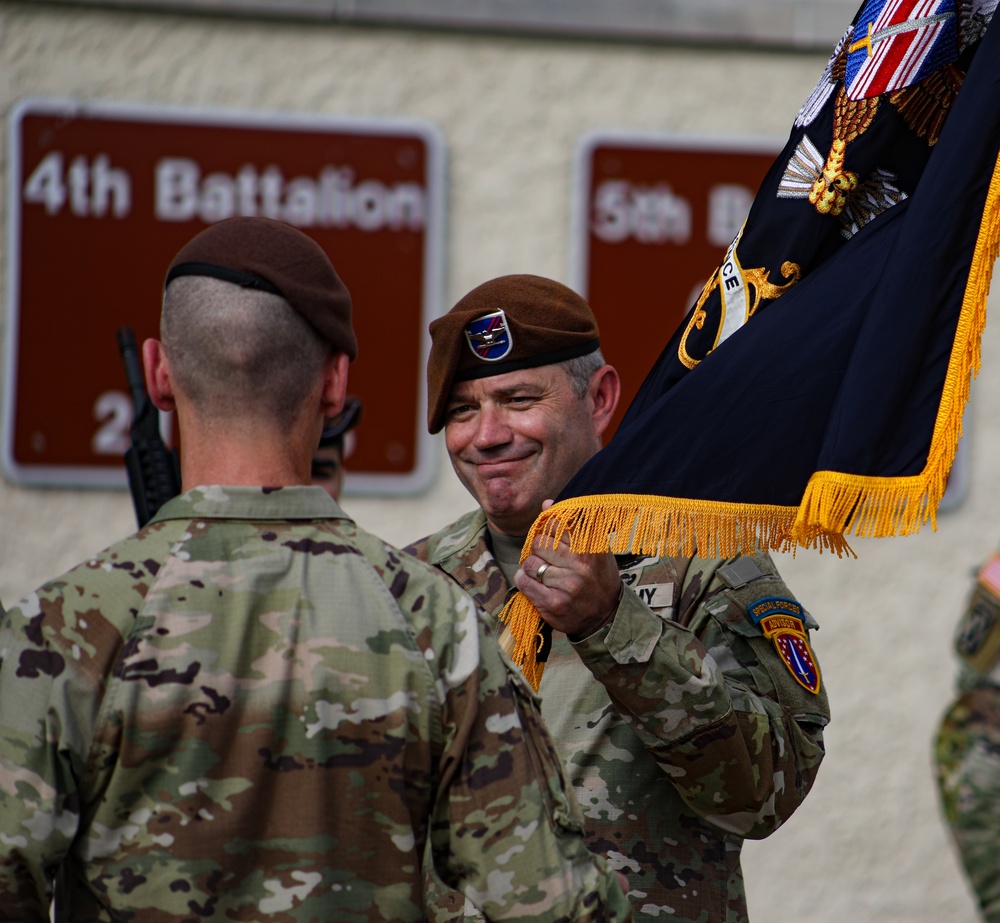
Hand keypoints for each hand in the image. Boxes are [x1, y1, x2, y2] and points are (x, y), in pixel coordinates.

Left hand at [513, 500, 621, 638]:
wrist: (606, 617)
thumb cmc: (598, 577)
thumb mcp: (593, 548)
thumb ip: (571, 525)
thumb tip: (546, 503)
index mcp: (589, 548)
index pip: (555, 525)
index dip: (547, 530)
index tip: (548, 537)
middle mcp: (579, 566)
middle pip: (539, 544)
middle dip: (537, 550)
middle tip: (544, 557)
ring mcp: (566, 586)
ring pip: (530, 563)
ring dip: (530, 567)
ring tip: (540, 571)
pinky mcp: (553, 604)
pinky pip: (525, 583)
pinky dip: (523, 580)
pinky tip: (532, 581)